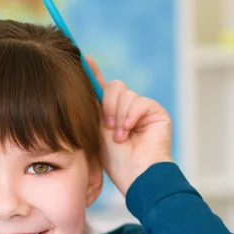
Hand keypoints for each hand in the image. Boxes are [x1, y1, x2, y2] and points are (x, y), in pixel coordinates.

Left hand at [86, 57, 172, 195]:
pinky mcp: (156, 111)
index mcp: (111, 112)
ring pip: (125, 94)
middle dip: (107, 106)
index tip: (83, 57)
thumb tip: (78, 84)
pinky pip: (139, 102)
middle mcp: (126, 107)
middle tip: (107, 127)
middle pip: (114, 87)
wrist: (135, 176)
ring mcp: (142, 108)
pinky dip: (131, 117)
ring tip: (120, 137)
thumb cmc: (115, 161)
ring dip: (119, 116)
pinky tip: (129, 132)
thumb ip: (92, 108)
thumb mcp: (96, 131)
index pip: (102, 87)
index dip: (93, 72)